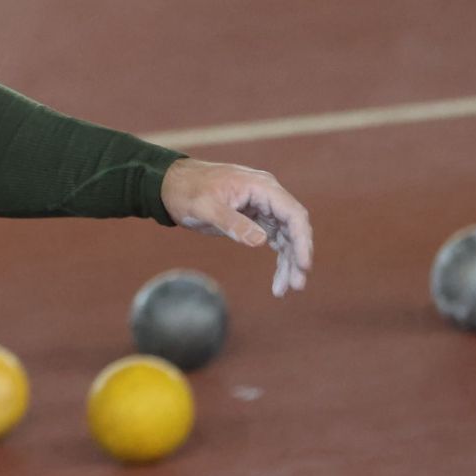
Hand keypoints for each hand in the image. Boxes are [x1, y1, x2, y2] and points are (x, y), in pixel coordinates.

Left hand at [159, 158, 312, 295]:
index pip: (293, 214)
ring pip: (287, 237)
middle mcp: (267, 195)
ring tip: (285, 289)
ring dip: (289, 262)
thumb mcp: (206, 208)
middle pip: (293, 227)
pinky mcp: (256, 218)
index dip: (302, 240)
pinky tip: (278, 281)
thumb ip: (232, 223)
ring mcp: (263, 206)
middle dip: (297, 256)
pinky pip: (275, 239)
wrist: (171, 185)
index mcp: (261, 186)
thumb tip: (261, 242)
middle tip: (296, 285)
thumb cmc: (188, 192)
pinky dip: (279, 259)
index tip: (304, 266)